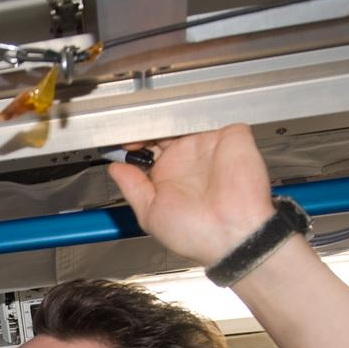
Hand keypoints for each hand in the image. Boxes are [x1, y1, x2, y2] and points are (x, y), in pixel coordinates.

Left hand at [107, 123, 276, 266]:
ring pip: (182, 120)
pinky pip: (212, 115)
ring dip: (164, 119)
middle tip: (131, 131)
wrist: (231, 233)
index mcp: (167, 178)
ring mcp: (207, 146)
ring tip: (149, 125)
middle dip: (143, 128)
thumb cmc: (196, 234)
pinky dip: (194, 113)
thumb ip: (133, 188)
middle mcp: (186, 160)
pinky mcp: (230, 137)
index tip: (117, 144)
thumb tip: (116, 169)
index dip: (130, 145)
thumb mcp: (150, 214)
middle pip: (160, 131)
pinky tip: (176, 122)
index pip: (145, 151)